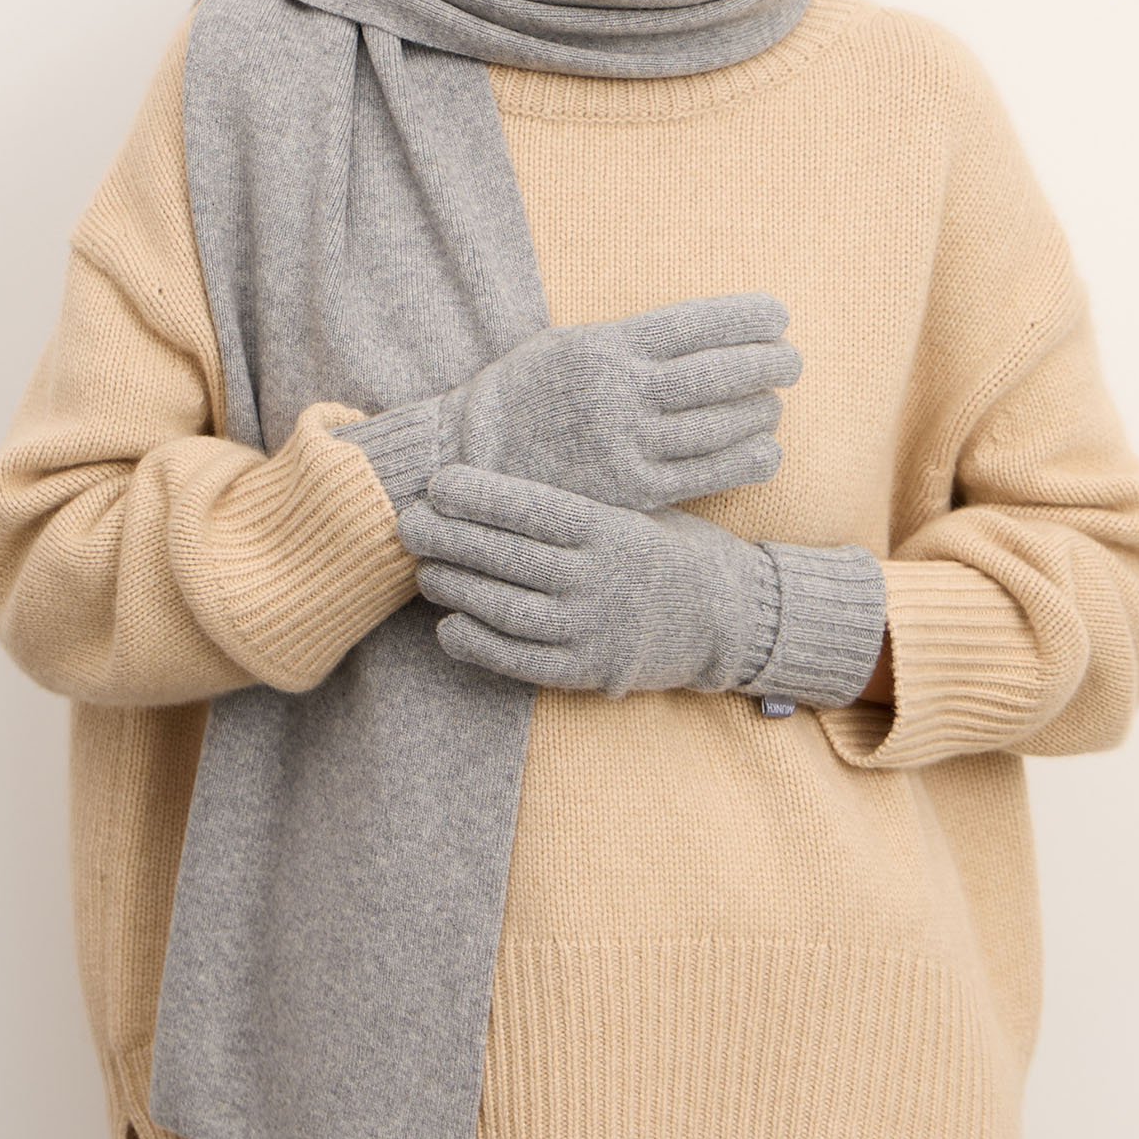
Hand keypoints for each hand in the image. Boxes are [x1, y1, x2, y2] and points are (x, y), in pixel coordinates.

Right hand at [334, 291, 799, 513]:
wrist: (475, 459)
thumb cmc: (530, 393)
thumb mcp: (572, 342)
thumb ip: (633, 338)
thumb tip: (709, 332)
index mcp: (607, 345)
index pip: (697, 323)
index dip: (747, 318)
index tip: (778, 314)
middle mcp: (621, 392)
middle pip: (718, 374)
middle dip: (767, 363)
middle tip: (792, 361)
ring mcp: (628, 444)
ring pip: (719, 424)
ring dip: (760, 409)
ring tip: (772, 402)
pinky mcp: (633, 490)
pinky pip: (708, 474)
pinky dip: (746, 457)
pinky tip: (765, 448)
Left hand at [399, 463, 888, 710]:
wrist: (731, 617)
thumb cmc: (672, 548)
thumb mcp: (639, 507)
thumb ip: (581, 497)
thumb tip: (504, 468)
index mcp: (613, 529)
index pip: (533, 508)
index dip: (479, 494)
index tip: (439, 481)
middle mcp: (600, 578)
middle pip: (507, 556)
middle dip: (449, 537)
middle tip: (407, 522)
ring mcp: (593, 628)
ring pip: (505, 608)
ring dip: (456, 587)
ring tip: (424, 569)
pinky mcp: (589, 670)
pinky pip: (520, 661)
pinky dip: (478, 644)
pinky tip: (450, 625)